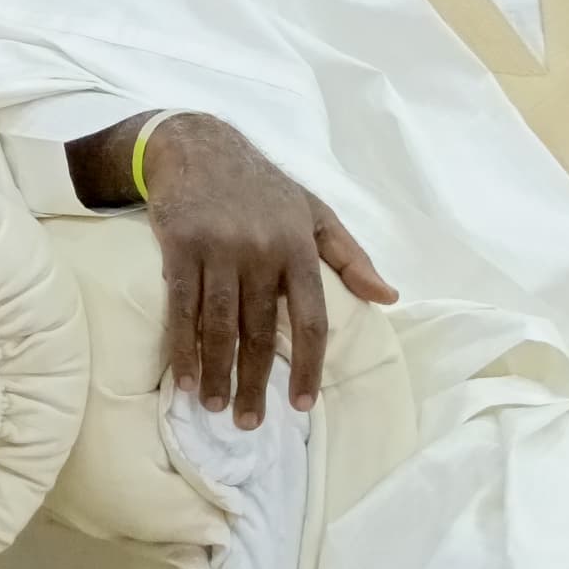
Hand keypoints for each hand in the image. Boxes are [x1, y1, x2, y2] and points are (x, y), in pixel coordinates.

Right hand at [141, 114, 396, 426]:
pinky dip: (181, 347)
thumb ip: (351, 257)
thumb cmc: (260, 186)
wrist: (197, 145)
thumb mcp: (315, 211)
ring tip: (214, 406)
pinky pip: (181, 308)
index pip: (309, 318)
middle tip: (250, 423)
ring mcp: (217, 249)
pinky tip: (183, 377)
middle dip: (253, 382)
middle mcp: (260, 250)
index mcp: (298, 246)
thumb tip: (389, 298)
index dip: (306, 365)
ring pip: (218, 325)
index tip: (300, 404)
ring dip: (215, 371)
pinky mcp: (179, 246)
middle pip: (259, 330)